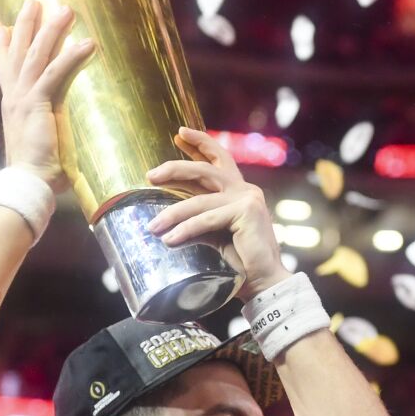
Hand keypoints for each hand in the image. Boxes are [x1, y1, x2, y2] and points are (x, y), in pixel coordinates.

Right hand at [0, 0, 97, 190]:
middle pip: (19, 51)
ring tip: (67, 9)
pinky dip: (72, 56)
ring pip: (38, 54)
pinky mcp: (39, 104)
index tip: (3, 25)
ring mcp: (24, 97)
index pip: (6, 67)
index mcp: (13, 104)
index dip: (4, 45)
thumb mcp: (40, 137)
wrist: (30, 183)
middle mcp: (14, 96)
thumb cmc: (39, 170)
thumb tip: (53, 127)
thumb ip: (44, 124)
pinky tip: (88, 43)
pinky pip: (57, 73)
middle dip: (27, 23)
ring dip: (53, 30)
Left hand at [144, 128, 291, 299]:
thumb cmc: (240, 262)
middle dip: (175, 169)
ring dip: (172, 214)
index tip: (180, 133)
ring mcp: (247, 199)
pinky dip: (185, 230)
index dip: (201, 144)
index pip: (219, 159)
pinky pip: (206, 219)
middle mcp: (246, 190)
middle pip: (205, 169)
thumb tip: (165, 220)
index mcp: (240, 192)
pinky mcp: (246, 212)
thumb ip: (198, 219)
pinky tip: (170, 240)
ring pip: (199, 200)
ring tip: (152, 228)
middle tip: (150, 174)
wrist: (264, 283)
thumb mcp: (214, 234)